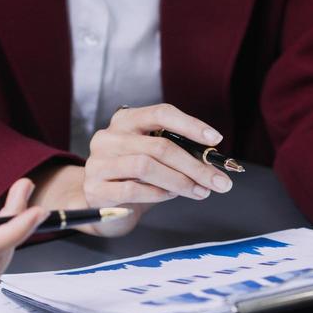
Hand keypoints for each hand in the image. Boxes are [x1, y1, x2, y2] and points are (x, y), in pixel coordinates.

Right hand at [85, 103, 232, 206]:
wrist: (96, 198)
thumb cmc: (131, 173)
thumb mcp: (151, 155)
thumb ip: (175, 153)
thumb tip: (212, 163)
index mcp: (126, 120)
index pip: (161, 113)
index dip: (190, 125)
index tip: (216, 139)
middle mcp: (109, 137)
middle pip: (159, 145)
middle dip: (195, 165)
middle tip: (218, 182)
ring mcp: (99, 162)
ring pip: (146, 166)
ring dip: (179, 181)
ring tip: (198, 191)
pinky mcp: (95, 188)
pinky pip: (132, 189)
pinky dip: (157, 193)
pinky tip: (170, 196)